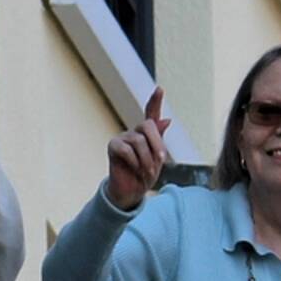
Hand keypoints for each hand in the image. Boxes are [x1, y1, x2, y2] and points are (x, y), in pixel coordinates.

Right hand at [106, 88, 168, 211]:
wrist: (132, 192)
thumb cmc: (145, 174)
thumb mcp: (157, 159)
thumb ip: (160, 139)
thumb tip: (167, 120)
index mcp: (147, 134)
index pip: (151, 114)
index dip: (155, 101)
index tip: (160, 89)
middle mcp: (134, 133)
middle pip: (148, 125)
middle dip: (157, 143)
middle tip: (161, 160)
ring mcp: (122, 138)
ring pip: (139, 141)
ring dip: (147, 160)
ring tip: (146, 172)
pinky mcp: (113, 147)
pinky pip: (127, 150)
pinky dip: (135, 163)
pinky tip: (135, 170)